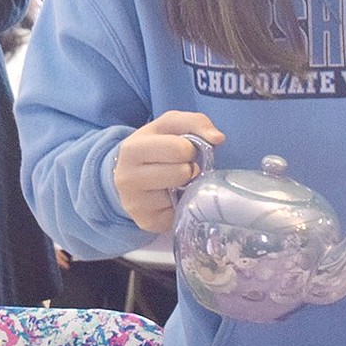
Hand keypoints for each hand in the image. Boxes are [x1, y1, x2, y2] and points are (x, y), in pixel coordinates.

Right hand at [113, 110, 224, 232]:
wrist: (128, 175)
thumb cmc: (155, 146)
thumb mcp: (170, 126)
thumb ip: (195, 123)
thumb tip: (218, 138)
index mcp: (132, 149)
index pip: (180, 149)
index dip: (188, 149)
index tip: (180, 151)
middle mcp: (127, 178)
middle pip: (182, 173)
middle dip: (188, 168)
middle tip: (177, 167)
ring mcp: (135, 203)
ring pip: (182, 194)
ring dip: (185, 187)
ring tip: (173, 182)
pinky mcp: (146, 222)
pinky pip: (180, 213)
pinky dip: (181, 205)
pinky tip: (170, 198)